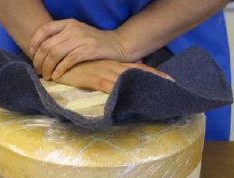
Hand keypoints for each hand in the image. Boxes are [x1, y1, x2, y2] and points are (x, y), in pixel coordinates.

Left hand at [30, 19, 128, 79]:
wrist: (117, 45)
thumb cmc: (94, 43)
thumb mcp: (77, 34)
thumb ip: (61, 38)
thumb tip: (40, 51)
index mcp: (68, 23)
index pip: (44, 30)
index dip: (34, 43)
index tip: (32, 55)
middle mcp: (73, 29)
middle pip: (47, 45)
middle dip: (39, 60)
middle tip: (38, 70)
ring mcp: (81, 39)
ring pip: (55, 54)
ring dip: (47, 67)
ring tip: (46, 75)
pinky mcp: (89, 50)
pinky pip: (68, 60)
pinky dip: (60, 70)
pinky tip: (57, 76)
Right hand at [53, 60, 173, 93]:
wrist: (62, 65)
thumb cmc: (80, 69)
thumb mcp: (98, 70)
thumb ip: (113, 73)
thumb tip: (130, 74)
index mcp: (114, 65)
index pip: (138, 69)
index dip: (153, 74)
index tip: (169, 79)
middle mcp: (112, 67)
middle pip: (138, 73)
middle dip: (154, 78)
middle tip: (170, 84)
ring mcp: (104, 72)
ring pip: (127, 79)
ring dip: (141, 84)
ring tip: (156, 91)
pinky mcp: (94, 79)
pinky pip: (109, 86)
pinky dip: (119, 90)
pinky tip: (129, 96)